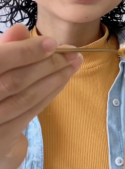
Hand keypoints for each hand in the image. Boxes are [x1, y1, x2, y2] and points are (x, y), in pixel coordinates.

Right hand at [0, 24, 82, 168]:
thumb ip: (4, 48)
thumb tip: (20, 30)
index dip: (25, 52)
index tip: (52, 43)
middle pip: (15, 82)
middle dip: (48, 64)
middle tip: (73, 52)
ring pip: (25, 98)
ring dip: (54, 79)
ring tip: (74, 63)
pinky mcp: (1, 139)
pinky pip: (29, 114)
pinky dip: (49, 94)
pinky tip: (62, 80)